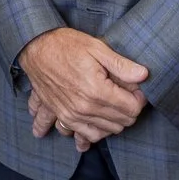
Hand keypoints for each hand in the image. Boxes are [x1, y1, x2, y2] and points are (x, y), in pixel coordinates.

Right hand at [19, 28, 147, 147]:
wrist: (34, 47)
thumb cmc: (65, 44)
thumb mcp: (96, 47)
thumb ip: (121, 64)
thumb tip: (144, 75)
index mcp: (97, 90)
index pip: (132, 108)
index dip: (139, 98)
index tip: (135, 89)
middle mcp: (85, 107)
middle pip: (122, 122)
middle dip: (128, 110)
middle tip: (124, 94)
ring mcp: (72, 114)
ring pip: (105, 132)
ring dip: (113, 122)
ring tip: (111, 107)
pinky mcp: (62, 116)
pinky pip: (82, 135)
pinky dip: (91, 134)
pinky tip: (94, 128)